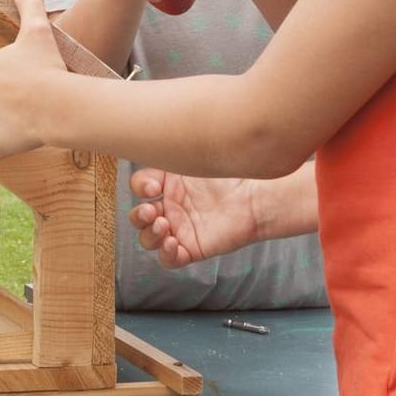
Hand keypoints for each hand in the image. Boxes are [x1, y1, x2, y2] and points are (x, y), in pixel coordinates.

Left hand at [0, 0, 67, 158]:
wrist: (56, 104)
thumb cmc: (46, 68)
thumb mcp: (37, 30)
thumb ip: (28, 4)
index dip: (8, 80)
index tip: (25, 81)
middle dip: (2, 101)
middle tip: (27, 100)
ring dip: (4, 121)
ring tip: (28, 116)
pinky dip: (6, 143)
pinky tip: (24, 133)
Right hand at [127, 162, 319, 267]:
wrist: (257, 196)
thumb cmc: (231, 173)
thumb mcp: (198, 157)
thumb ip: (176, 149)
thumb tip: (152, 136)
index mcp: (168, 183)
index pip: (140, 187)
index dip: (139, 188)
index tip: (152, 187)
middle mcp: (171, 207)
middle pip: (138, 217)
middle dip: (138, 216)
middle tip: (151, 210)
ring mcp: (181, 228)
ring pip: (148, 239)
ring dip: (149, 234)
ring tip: (163, 225)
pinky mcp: (193, 247)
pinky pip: (170, 259)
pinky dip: (166, 254)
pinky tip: (173, 243)